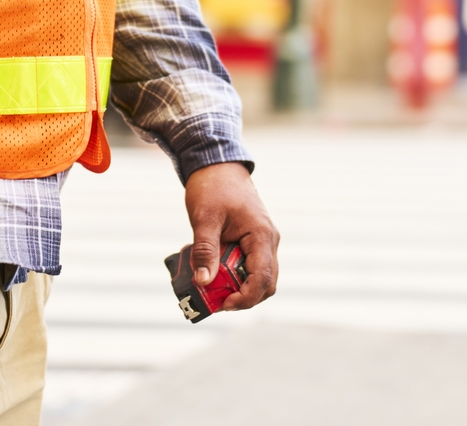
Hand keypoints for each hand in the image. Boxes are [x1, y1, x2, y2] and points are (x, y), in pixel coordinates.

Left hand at [185, 162, 279, 310]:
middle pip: (266, 283)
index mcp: (262, 235)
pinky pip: (248, 266)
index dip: (246, 297)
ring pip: (258, 276)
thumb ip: (205, 250)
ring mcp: (262, 242)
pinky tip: (212, 272)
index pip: (263, 277)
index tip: (223, 304)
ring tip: (211, 287)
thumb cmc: (213, 188)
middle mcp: (268, 241)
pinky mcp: (252, 242)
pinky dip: (233, 275)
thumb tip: (203, 281)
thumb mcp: (204, 219)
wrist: (217, 166)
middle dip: (243, 297)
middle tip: (215, 302)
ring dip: (238, 287)